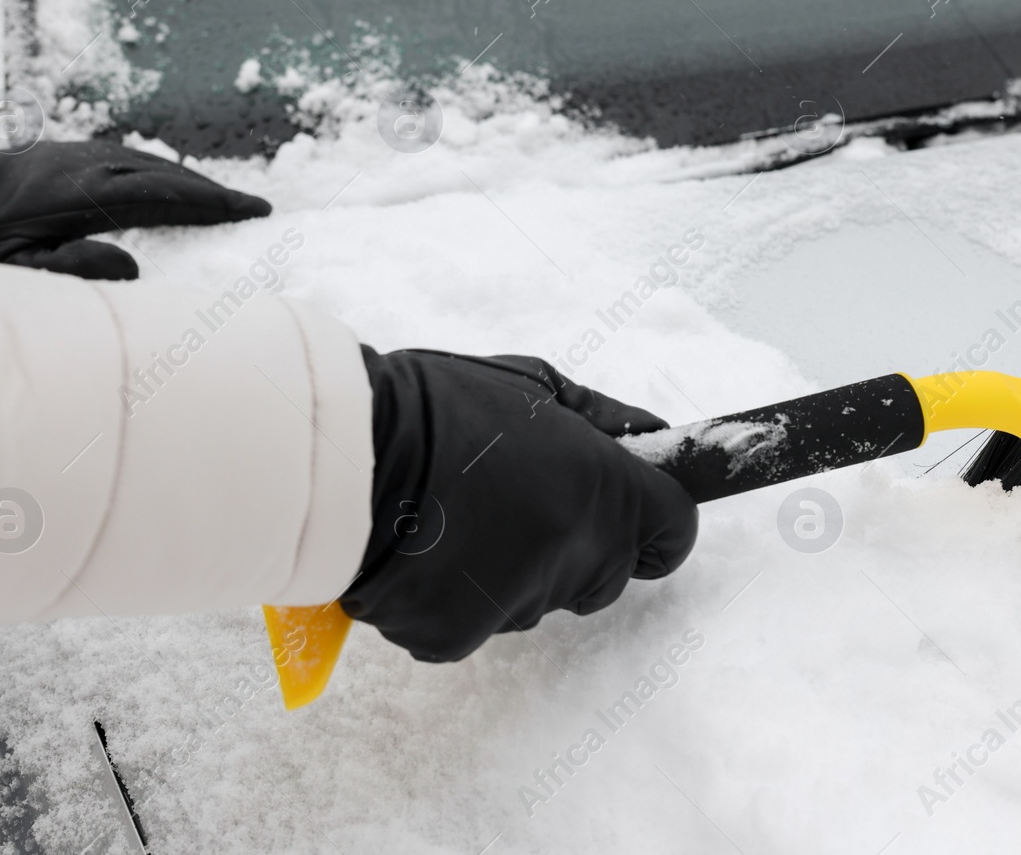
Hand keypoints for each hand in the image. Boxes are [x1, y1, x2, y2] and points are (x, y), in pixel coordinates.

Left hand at [0, 140, 271, 278]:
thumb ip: (76, 268)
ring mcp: (77, 154)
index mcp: (82, 195)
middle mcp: (86, 165)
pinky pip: (130, 158)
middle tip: (255, 206)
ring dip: (191, 180)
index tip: (252, 209)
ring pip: (150, 161)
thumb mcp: (18, 272)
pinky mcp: (68, 153)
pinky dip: (163, 173)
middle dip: (214, 190)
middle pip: (166, 173)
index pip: (164, 195)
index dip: (213, 203)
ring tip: (223, 200)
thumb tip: (134, 263)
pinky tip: (173, 186)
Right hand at [341, 350, 697, 661]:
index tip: (634, 510)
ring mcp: (518, 604)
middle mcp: (575, 557)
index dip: (657, 521)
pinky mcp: (459, 637)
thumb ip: (605, 419)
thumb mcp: (533, 385)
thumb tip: (654, 437)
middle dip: (580, 545)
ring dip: (513, 569)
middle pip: (607, 574)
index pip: (675, 532)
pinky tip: (425, 551)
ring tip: (456, 517)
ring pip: (538, 600)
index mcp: (605, 493)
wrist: (345, 456)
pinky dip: (455, 597)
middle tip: (519, 500)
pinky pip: (475, 624)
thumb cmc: (439, 406)